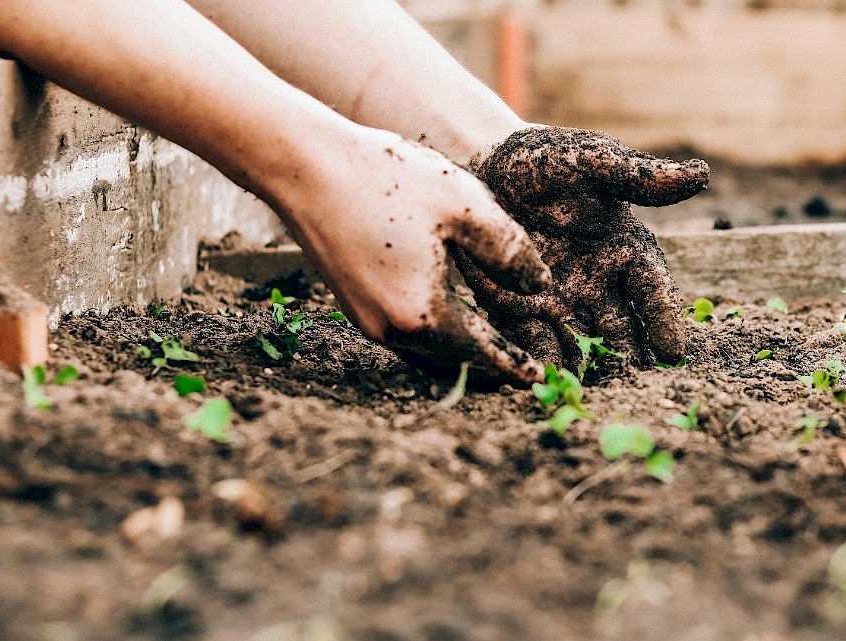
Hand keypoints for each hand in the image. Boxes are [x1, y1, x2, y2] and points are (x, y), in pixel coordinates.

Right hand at [274, 126, 551, 383]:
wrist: (305, 166)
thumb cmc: (387, 178)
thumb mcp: (465, 205)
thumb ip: (510, 251)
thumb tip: (540, 286)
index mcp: (423, 313)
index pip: (481, 354)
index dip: (514, 365)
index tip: (540, 377)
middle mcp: (390, 329)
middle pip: (453, 363)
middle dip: (489, 368)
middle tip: (522, 370)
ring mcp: (366, 320)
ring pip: (426, 354)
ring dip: (461, 356)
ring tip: (493, 351)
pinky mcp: (352, 304)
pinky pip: (404, 336)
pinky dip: (435, 338)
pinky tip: (450, 321)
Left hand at [458, 126, 708, 369]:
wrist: (485, 165)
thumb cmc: (547, 160)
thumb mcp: (592, 161)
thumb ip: (639, 176)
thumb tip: (701, 174)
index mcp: (626, 250)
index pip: (652, 290)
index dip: (664, 319)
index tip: (672, 351)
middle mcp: (600, 284)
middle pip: (623, 329)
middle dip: (630, 358)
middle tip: (637, 387)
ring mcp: (562, 301)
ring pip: (584, 344)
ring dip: (591, 369)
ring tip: (595, 394)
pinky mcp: (521, 311)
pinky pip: (536, 342)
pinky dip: (543, 362)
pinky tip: (546, 382)